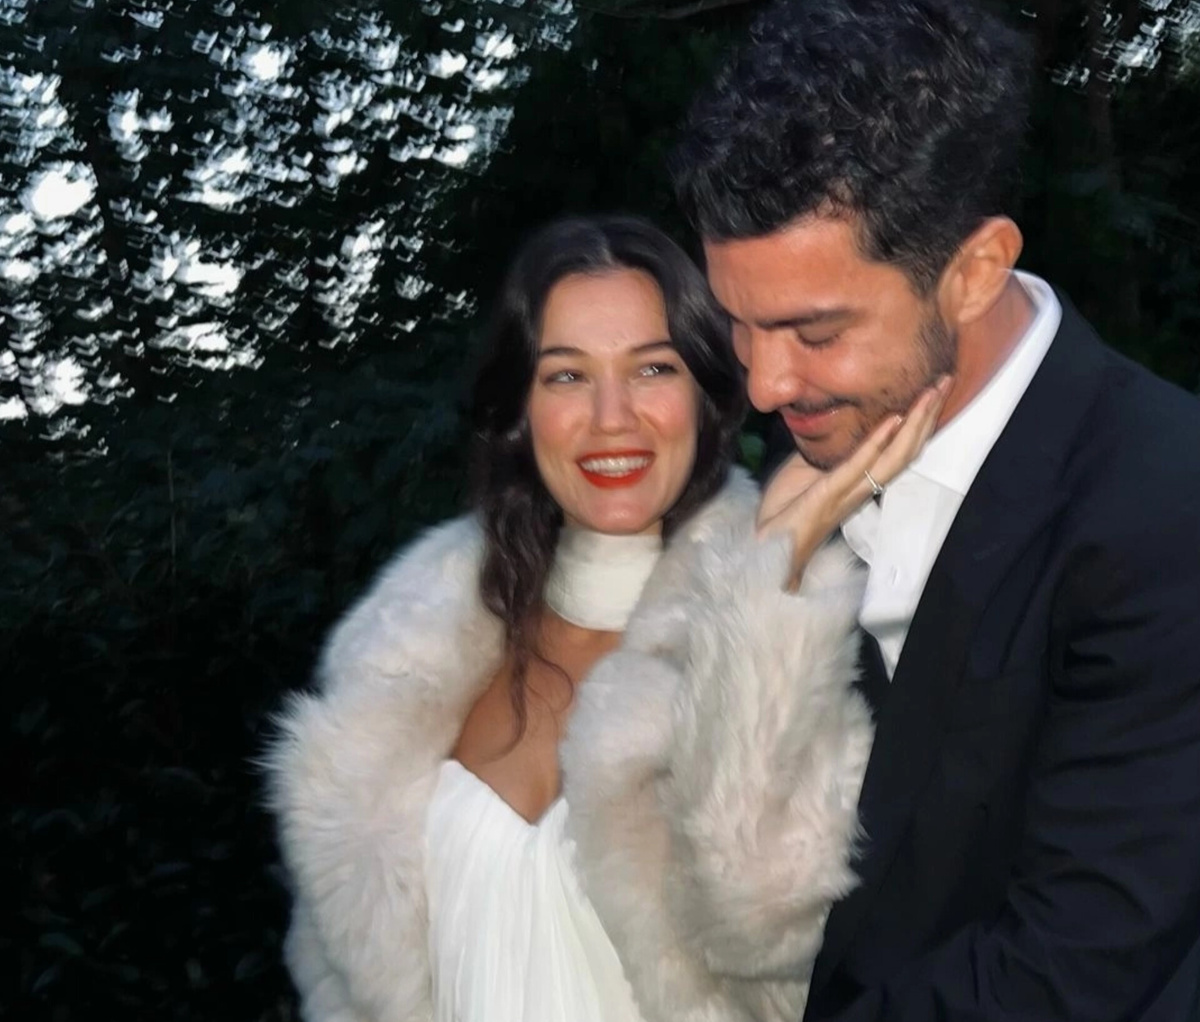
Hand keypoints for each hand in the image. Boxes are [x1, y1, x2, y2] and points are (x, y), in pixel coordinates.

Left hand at [758, 376, 951, 589]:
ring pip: (893, 458)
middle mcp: (862, 488)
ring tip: (930, 395)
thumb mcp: (806, 469)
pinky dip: (877, 443)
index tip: (933, 391)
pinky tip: (893, 420)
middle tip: (945, 381)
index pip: (898, 450)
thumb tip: (832, 423)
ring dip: (915, 424)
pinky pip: (858, 467)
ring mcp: (848, 494)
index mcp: (859, 481)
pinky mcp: (829, 497)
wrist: (766, 547)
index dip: (919, 423)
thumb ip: (826, 450)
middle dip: (927, 416)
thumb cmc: (786, 511)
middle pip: (906, 451)